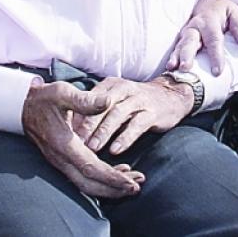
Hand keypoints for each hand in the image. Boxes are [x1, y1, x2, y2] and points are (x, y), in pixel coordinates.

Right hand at [22, 81, 144, 197]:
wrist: (23, 106)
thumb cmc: (44, 98)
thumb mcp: (63, 92)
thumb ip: (85, 100)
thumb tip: (108, 101)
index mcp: (64, 144)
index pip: (91, 169)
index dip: (112, 177)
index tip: (131, 181)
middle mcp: (61, 159)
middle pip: (90, 184)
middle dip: (114, 189)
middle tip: (137, 187)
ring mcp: (61, 162)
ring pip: (86, 184)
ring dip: (109, 187)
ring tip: (132, 183)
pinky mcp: (63, 161)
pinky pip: (83, 177)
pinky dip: (101, 180)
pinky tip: (117, 172)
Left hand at [72, 77, 193, 155]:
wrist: (172, 96)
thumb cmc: (136, 101)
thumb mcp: (115, 98)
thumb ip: (96, 109)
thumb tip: (73, 128)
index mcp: (111, 85)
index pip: (90, 100)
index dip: (77, 117)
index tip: (65, 133)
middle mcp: (124, 89)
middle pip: (102, 106)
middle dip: (88, 125)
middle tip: (75, 142)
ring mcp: (139, 100)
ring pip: (118, 115)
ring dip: (104, 132)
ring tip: (92, 149)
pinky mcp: (152, 113)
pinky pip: (137, 125)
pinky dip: (125, 137)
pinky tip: (116, 151)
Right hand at [167, 0, 237, 74]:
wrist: (207, 3)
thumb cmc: (223, 11)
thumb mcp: (235, 13)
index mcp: (209, 20)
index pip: (213, 39)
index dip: (215, 55)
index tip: (218, 71)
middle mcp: (195, 26)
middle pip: (191, 41)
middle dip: (187, 54)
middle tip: (186, 68)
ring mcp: (186, 33)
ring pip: (180, 45)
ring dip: (176, 57)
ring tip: (173, 68)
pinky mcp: (181, 40)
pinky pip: (175, 49)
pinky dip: (172, 58)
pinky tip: (169, 68)